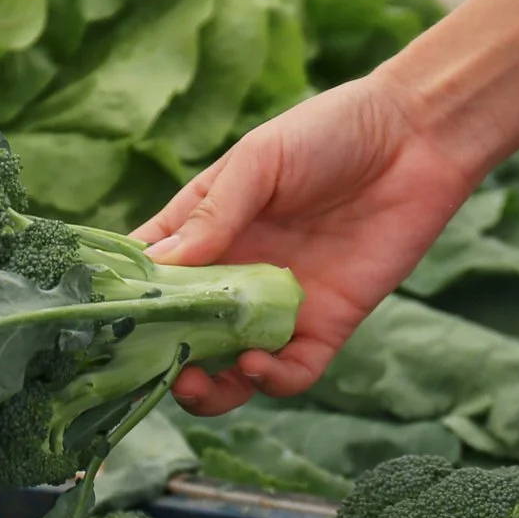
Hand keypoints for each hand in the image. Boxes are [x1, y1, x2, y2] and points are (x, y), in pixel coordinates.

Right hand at [136, 74, 482, 414]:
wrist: (415, 139)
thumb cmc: (330, 131)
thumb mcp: (261, 161)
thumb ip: (214, 215)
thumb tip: (160, 266)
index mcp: (206, 228)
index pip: (151, 274)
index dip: (126, 301)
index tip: (104, 323)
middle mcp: (236, 273)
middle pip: (185, 333)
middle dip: (163, 358)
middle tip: (154, 366)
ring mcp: (281, 304)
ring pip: (232, 366)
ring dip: (209, 386)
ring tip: (196, 382)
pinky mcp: (328, 325)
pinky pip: (294, 371)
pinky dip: (271, 380)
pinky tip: (257, 366)